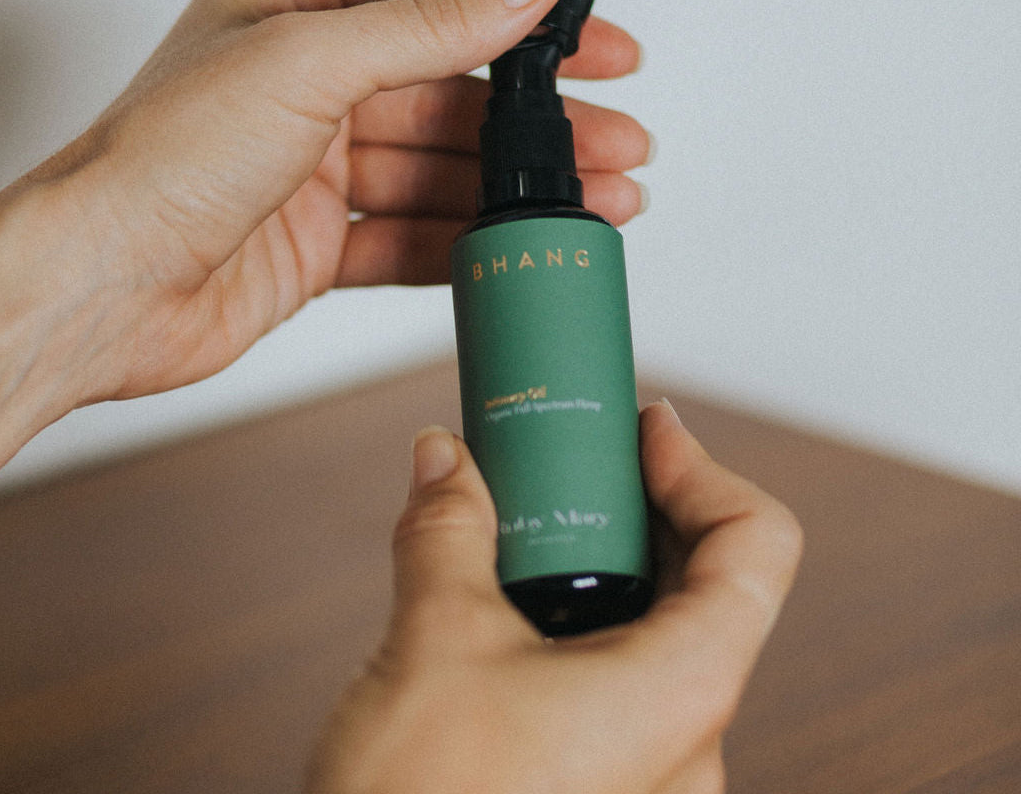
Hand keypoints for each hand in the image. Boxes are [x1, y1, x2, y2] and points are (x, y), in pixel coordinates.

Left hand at [0, 0, 648, 464]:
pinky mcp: (322, 244)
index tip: (606, 52)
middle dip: (543, 132)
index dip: (533, 37)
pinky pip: (415, 239)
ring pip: (445, 177)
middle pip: (457, 106)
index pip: (446, 15)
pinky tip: (524, 250)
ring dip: (520, 195)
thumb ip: (435, 24)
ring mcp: (320, 172)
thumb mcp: (314, 63)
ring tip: (600, 206)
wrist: (102, 287)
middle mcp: (312, 90)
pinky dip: (471, 246)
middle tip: (622, 148)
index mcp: (301, 16)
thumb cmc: (164, 161)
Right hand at [308, 401, 801, 793]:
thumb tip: (444, 460)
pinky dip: (579, 622)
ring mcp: (651, 774)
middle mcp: (689, 740)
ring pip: (659, 633)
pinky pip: (620, 683)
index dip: (705, 467)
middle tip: (573, 466)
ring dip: (602, 564)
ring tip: (529, 529)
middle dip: (637, 507)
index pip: (757, 545)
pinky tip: (507, 610)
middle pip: (706, 580)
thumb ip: (448, 532)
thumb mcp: (433, 642)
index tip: (646, 431)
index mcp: (683, 691)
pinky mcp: (607, 790)